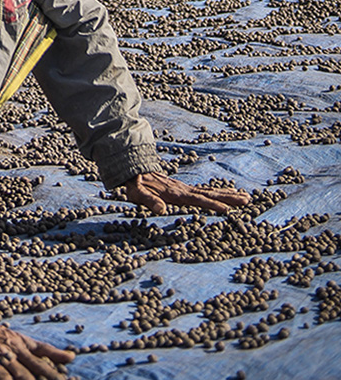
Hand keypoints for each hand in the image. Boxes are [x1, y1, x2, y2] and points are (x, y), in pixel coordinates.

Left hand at [122, 172, 250, 214]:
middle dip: (228, 197)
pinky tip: (226, 195)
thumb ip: (148, 200)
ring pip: (209, 191)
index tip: (227, 209)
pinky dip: (217, 193)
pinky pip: (204, 192)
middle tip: (247, 199)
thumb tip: (161, 210)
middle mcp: (183, 189)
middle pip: (209, 193)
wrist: (132, 169)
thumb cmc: (134, 184)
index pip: (197, 199)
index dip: (212, 204)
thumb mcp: (137, 192)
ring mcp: (184, 188)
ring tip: (245, 197)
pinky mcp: (182, 189)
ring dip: (227, 194)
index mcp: (175, 193)